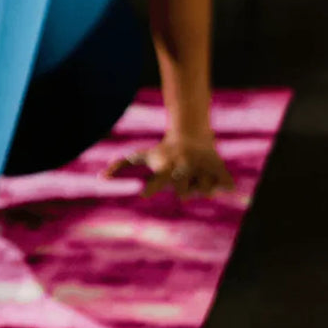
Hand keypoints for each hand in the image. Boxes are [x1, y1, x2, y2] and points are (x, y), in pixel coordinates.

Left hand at [102, 130, 234, 198]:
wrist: (190, 134)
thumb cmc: (162, 151)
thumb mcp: (141, 156)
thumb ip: (120, 165)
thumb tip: (101, 177)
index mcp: (166, 167)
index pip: (158, 179)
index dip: (152, 186)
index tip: (143, 194)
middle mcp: (184, 166)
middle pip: (184, 191)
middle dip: (183, 191)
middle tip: (182, 184)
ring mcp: (203, 166)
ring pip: (207, 189)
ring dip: (204, 188)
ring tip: (199, 179)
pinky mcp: (219, 167)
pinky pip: (227, 185)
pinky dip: (225, 185)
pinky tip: (217, 179)